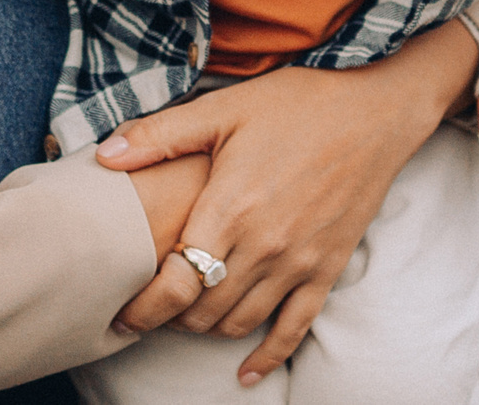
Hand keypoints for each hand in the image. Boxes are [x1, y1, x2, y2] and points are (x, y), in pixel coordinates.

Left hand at [95, 18, 478, 385]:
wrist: (374, 114)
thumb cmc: (296, 104)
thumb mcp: (223, 108)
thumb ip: (161, 135)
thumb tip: (103, 154)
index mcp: (230, 207)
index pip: (176, 282)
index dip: (143, 307)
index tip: (120, 314)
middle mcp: (263, 245)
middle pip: (202, 310)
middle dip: (168, 318)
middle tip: (147, 310)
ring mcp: (298, 262)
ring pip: (239, 322)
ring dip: (206, 328)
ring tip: (183, 318)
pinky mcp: (327, 269)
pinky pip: (294, 329)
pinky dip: (267, 356)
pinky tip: (246, 372)